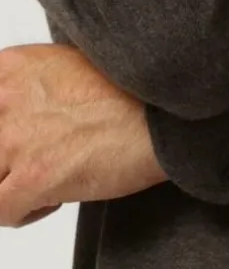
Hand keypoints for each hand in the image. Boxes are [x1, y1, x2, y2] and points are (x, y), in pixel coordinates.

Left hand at [0, 43, 167, 228]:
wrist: (166, 112)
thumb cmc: (133, 89)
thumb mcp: (72, 62)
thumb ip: (34, 84)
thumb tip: (28, 108)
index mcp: (13, 67)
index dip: (7, 126)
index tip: (22, 138)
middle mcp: (7, 98)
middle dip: (9, 158)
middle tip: (40, 156)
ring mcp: (16, 138)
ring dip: (12, 184)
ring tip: (47, 177)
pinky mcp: (32, 178)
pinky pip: (0, 213)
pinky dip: (24, 212)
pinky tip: (56, 197)